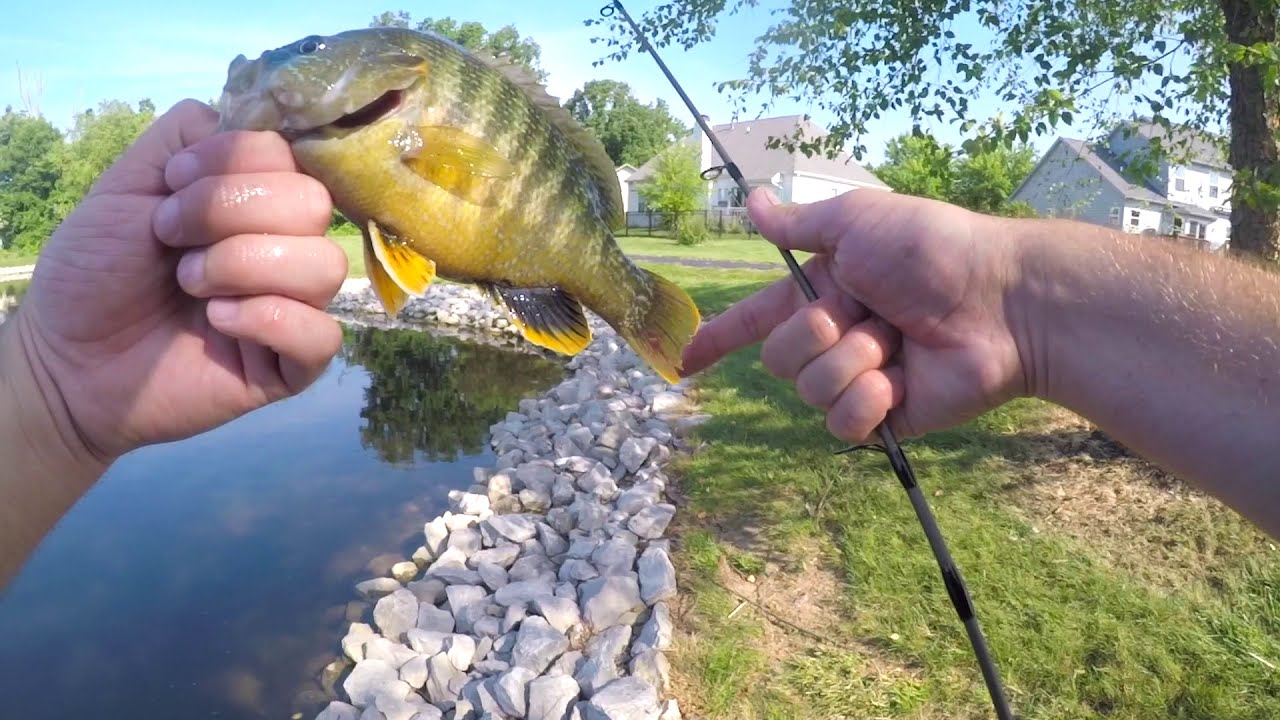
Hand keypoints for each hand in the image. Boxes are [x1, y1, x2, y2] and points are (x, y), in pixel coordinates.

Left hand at [11, 99, 347, 463]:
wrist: (66, 357)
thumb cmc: (96, 271)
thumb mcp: (128, 182)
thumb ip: (185, 136)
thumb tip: (244, 122)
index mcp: (256, 202)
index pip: (289, 157)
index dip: (230, 166)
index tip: (168, 190)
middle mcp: (285, 248)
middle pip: (314, 204)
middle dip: (231, 214)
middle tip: (173, 241)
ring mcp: (294, 307)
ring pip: (325, 265)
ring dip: (243, 265)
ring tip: (190, 285)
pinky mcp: (291, 366)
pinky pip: (322, 335)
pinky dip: (268, 319)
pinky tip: (218, 323)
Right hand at [680, 187, 1027, 443]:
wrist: (1000, 299)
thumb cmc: (933, 247)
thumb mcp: (858, 221)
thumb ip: (798, 225)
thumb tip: (754, 203)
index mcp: (823, 290)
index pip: (756, 319)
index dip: (720, 339)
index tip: (688, 361)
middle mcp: (836, 336)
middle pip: (778, 357)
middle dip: (814, 333)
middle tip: (866, 312)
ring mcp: (859, 378)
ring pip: (808, 389)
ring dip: (851, 361)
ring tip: (895, 343)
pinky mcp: (885, 416)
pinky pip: (843, 424)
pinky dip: (866, 401)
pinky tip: (898, 382)